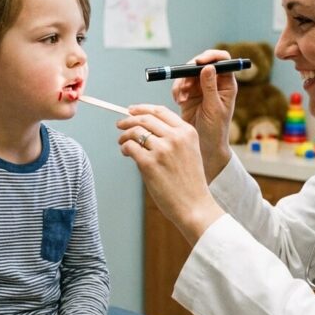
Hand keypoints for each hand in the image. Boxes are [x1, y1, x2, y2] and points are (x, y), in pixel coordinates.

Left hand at [117, 105, 225, 243]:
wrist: (194, 205)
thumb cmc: (190, 182)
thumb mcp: (190, 151)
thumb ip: (173, 137)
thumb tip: (145, 127)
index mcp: (187, 131)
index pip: (160, 111)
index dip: (142, 108)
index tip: (131, 110)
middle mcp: (176, 137)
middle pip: (145, 119)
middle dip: (128, 120)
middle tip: (120, 124)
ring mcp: (162, 150)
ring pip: (135, 132)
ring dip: (124, 135)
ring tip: (122, 142)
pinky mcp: (149, 163)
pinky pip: (130, 147)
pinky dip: (125, 147)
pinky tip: (126, 152)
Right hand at [171, 50, 237, 180]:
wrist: (205, 145)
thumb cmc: (216, 129)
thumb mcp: (214, 108)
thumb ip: (210, 87)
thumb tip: (208, 67)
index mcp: (226, 84)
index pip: (222, 61)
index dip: (212, 56)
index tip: (200, 61)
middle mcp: (214, 82)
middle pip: (201, 63)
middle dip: (190, 70)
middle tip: (184, 82)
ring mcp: (201, 87)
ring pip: (188, 73)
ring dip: (182, 82)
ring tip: (181, 97)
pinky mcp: (189, 94)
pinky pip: (180, 84)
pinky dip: (177, 90)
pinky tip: (179, 101)